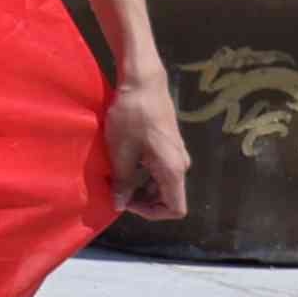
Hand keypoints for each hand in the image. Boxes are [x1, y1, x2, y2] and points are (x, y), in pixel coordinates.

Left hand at [108, 68, 192, 223]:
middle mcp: (181, 165)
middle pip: (169, 198)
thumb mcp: (121, 152)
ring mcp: (177, 154)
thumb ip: (124, 181)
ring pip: (164, 185)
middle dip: (143, 201)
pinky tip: (125, 164)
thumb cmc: (131, 116)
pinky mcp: (170, 146)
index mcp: (173, 170)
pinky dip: (145, 175)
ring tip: (117, 178)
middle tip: (116, 191)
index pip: (175, 209)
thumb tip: (120, 205)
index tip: (126, 202)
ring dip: (142, 188)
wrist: (144, 83)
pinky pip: (161, 171)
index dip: (151, 213)